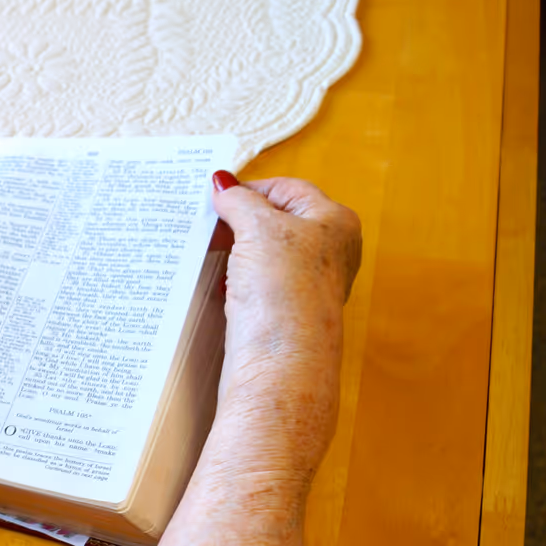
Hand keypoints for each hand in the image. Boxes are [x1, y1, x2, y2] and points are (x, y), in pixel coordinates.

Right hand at [210, 173, 362, 475]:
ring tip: (212, 252)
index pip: (287, 189)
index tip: (216, 198)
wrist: (281, 363)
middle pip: (276, 220)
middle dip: (241, 221)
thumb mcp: (259, 229)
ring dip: (237, 250)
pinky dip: (238, 278)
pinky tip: (222, 284)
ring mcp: (309, 283)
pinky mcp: (287, 311)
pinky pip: (258, 282)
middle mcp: (329, 251)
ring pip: (265, 252)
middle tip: (209, 224)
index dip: (249, 190)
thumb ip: (239, 200)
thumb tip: (222, 183)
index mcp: (336, 221)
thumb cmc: (284, 292)